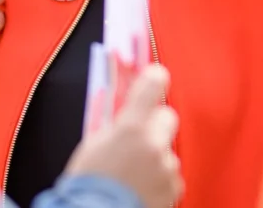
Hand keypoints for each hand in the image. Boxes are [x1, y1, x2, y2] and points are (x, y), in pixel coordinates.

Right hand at [64, 65, 183, 207]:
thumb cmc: (88, 184)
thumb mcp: (93, 144)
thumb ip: (112, 121)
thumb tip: (121, 103)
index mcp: (130, 128)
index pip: (153, 84)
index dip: (153, 77)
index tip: (154, 75)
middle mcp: (154, 145)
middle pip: (167, 116)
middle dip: (154, 123)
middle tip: (138, 136)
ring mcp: (166, 167)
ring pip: (167, 149)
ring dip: (155, 156)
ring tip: (133, 173)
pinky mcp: (174, 187)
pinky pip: (171, 173)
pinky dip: (159, 178)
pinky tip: (141, 187)